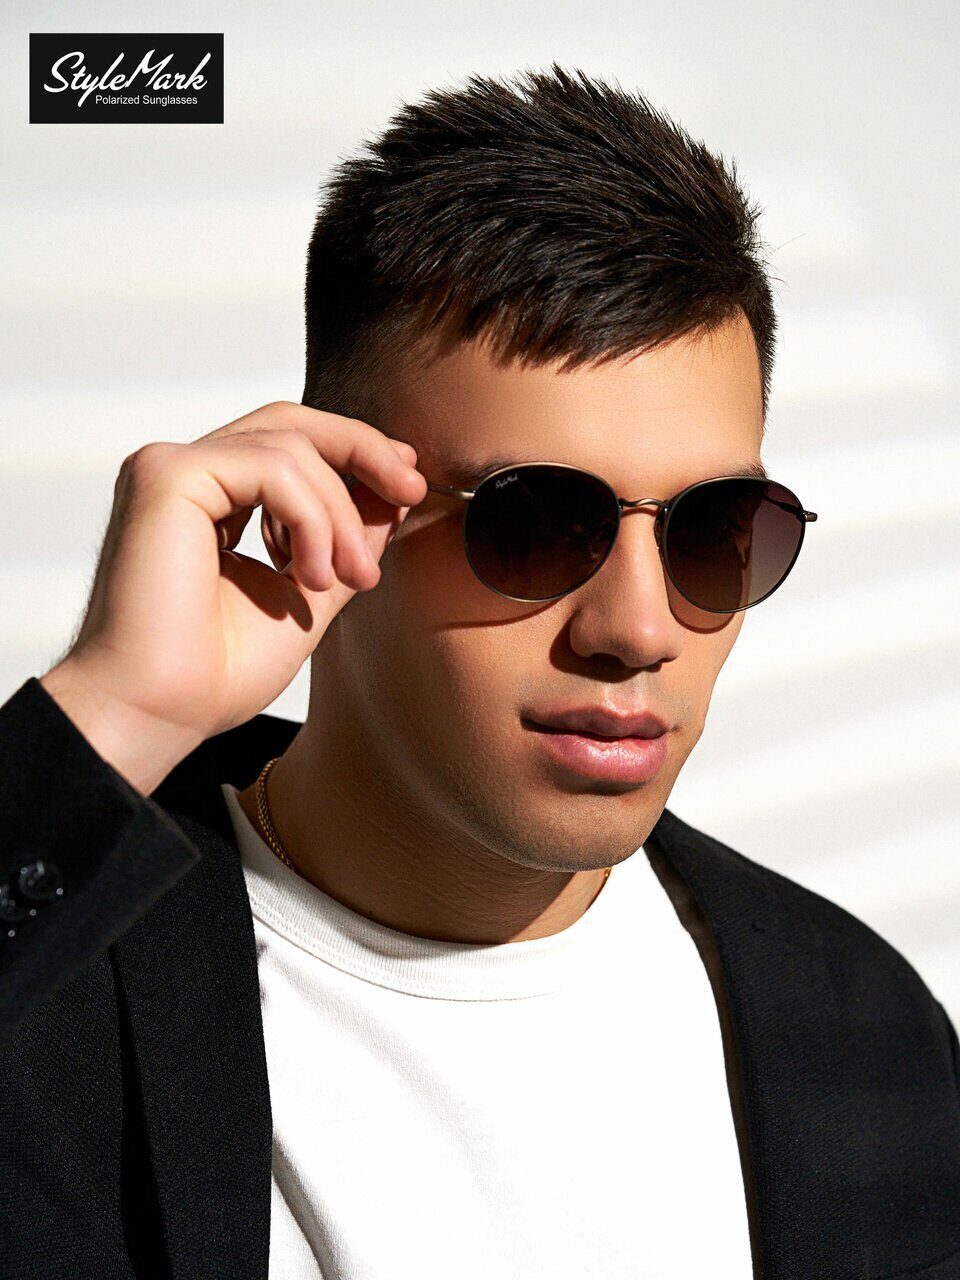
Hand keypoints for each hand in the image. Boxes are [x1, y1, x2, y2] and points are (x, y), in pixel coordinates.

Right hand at [40, 401, 426, 791]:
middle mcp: (186, 474)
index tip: (408, 484)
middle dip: (362, 451)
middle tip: (413, 489)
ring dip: (340, 515)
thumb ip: (344, 541)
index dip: (354, 453)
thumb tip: (395, 495)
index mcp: (211, 498)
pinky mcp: (167, 476)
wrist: (162, 713)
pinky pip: (271, 468)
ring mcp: (171, 469)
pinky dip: (311, 518)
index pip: (289, 444)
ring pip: (290, 448)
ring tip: (351, 577)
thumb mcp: (309, 593)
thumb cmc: (217, 672)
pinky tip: (312, 574)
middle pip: (290, 423)